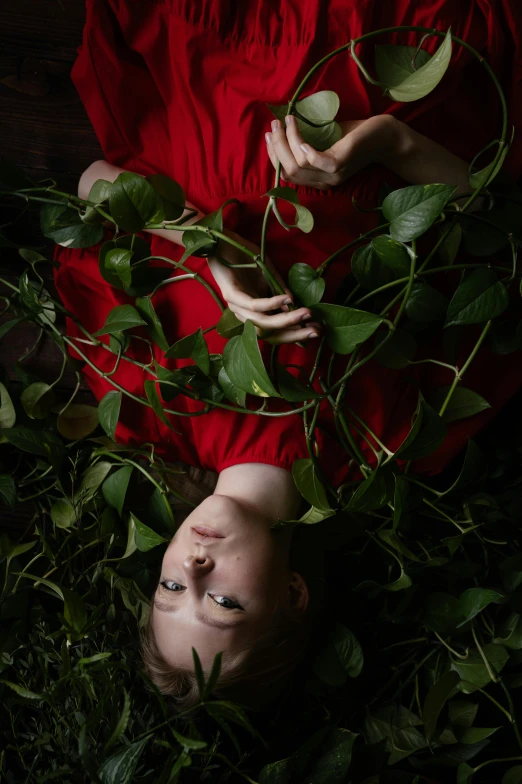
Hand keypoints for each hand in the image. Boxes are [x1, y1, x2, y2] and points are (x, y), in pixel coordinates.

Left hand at [207, 228, 320, 344]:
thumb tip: (295, 306)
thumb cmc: (244, 256)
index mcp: (253, 311)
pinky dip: (271, 304)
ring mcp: (236, 306)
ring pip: (263, 322)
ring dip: (286, 320)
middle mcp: (244, 313)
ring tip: (305, 314)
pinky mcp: (231, 294)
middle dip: (294, 333)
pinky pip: (253, 304)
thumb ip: (280, 290)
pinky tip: (286, 300)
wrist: (220, 239)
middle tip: (316, 330)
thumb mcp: (268, 274)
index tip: (317, 330)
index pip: (275, 330)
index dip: (295, 333)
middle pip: (270, 333)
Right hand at [265, 114, 398, 190]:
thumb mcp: (328, 139)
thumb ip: (310, 139)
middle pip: (289, 170)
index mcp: (319, 179)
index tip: (269, 136)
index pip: (288, 174)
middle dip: (277, 147)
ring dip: (287, 141)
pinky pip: (313, 160)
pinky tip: (299, 132)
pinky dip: (302, 146)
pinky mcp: (340, 164)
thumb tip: (285, 126)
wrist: (385, 137)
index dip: (274, 156)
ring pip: (298, 164)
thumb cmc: (356, 136)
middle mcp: (324, 182)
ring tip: (286, 121)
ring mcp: (332, 174)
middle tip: (274, 126)